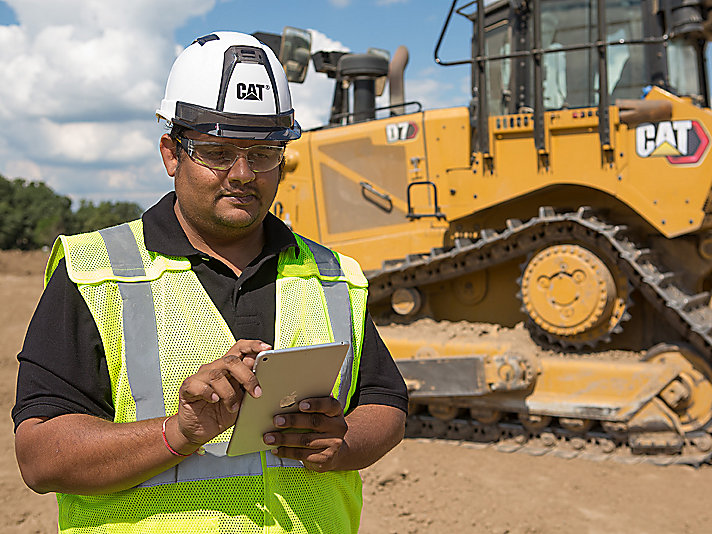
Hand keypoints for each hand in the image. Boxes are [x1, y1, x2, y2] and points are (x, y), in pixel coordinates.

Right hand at [167, 339, 268, 453]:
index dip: (253, 346)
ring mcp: (199, 378)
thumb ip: (249, 388)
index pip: (240, 348)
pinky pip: (197, 385)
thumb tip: (265, 378)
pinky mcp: (187, 388)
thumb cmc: (220, 413)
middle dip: (247, 376)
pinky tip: (214, 400)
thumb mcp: (240, 401)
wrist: (198, 431)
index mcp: (228, 369)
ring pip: (216, 375)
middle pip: (231, 361)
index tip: (266, 348)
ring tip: (233, 407)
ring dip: (229, 393)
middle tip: (256, 393)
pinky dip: (208, 393)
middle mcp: (214, 369)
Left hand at [263, 396, 347, 471]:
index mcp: (336, 412)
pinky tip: (276, 450)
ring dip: (284, 439)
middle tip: (276, 420)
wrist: (336, 451)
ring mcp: (333, 444)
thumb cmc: (322, 427)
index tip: (300, 405)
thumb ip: (309, 408)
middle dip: (293, 421)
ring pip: (305, 440)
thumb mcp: (321, 415)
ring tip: (269, 438)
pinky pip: (303, 454)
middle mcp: (338, 427)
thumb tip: (283, 403)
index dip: (316, 404)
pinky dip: (287, 452)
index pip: (329, 405)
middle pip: (314, 422)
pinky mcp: (325, 459)